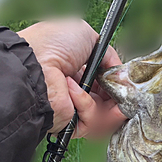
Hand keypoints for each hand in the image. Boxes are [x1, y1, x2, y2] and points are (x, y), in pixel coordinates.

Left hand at [17, 19, 126, 137]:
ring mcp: (74, 110)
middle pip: (109, 106)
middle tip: (126, 97)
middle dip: (121, 102)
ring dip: (111, 110)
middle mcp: (77, 93)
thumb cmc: (52, 45)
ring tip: (112, 102)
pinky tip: (73, 90)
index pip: (106, 86)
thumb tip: (121, 72)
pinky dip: (86, 104)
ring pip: (104, 119)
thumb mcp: (87, 37)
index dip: (118, 86)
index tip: (128, 84)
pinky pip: (91, 122)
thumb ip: (109, 54)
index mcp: (79, 72)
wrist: (33, 66)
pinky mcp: (70, 125)